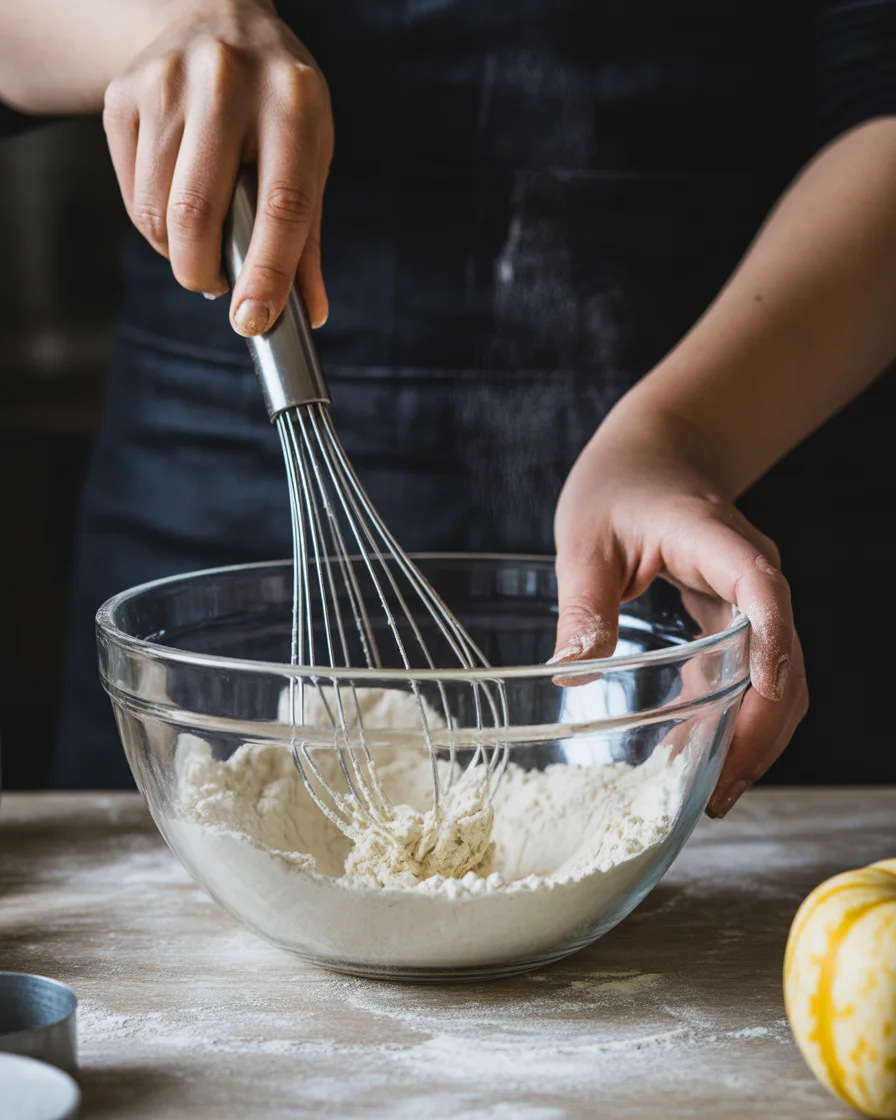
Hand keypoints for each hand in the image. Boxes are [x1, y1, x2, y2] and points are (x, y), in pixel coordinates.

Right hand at [102, 0, 331, 332]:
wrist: (217, 19)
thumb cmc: (277, 104)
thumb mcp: (310, 155)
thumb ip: (307, 238)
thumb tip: (309, 313)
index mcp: (292, 102)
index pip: (281, 207)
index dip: (267, 274)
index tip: (253, 321)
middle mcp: (227, 83)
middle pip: (198, 212)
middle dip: (203, 272)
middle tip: (216, 286)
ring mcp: (167, 83)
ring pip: (159, 211)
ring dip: (178, 253)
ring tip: (203, 245)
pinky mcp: (124, 94)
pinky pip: (134, 195)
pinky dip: (156, 226)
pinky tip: (178, 209)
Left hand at [552, 407, 808, 817]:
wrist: (655, 455)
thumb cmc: (620, 486)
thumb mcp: (585, 538)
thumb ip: (584, 602)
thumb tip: (574, 672)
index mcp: (716, 541)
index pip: (763, 589)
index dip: (772, 646)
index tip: (763, 700)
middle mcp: (750, 573)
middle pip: (784, 656)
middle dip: (762, 728)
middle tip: (718, 791)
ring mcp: (751, 598)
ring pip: (779, 676)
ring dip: (756, 736)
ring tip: (715, 793)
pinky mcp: (738, 618)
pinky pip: (752, 675)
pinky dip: (736, 718)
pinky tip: (704, 755)